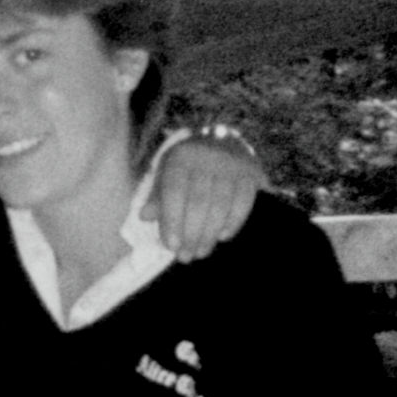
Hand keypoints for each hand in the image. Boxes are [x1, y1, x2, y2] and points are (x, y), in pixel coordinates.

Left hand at [143, 128, 266, 260]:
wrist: (223, 140)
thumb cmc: (189, 164)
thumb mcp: (167, 173)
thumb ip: (157, 195)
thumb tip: (145, 217)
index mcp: (181, 157)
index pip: (174, 192)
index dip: (171, 221)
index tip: (171, 246)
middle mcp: (207, 157)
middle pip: (198, 202)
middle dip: (191, 234)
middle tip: (186, 256)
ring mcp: (231, 164)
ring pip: (221, 204)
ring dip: (210, 233)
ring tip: (201, 251)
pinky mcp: (251, 172)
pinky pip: (244, 201)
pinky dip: (233, 222)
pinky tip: (223, 237)